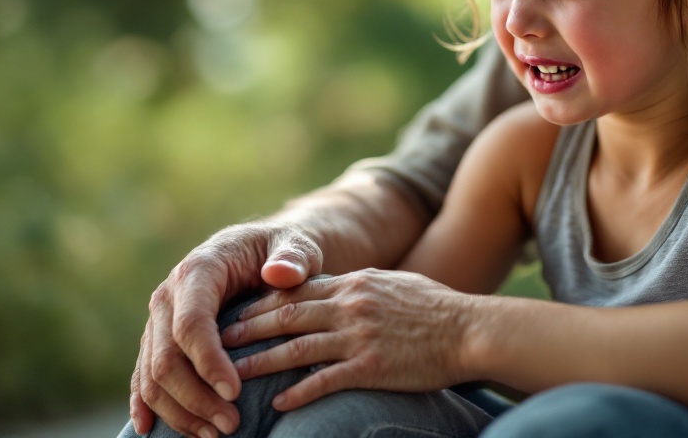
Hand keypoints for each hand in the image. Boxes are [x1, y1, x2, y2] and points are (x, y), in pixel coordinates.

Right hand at [130, 222, 323, 436]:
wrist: (257, 250)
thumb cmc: (279, 250)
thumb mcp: (295, 246)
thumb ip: (292, 257)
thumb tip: (280, 273)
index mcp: (198, 270)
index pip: (192, 323)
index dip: (208, 361)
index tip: (235, 392)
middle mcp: (169, 296)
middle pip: (167, 356)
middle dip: (196, 396)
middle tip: (231, 425)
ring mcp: (159, 319)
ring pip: (153, 374)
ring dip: (180, 410)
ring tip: (215, 433)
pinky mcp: (158, 339)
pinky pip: (144, 375)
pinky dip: (148, 404)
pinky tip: (153, 430)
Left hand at [220, 268, 475, 410]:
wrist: (468, 329)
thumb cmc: (434, 307)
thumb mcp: (392, 283)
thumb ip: (358, 287)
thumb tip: (333, 289)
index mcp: (354, 283)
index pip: (297, 289)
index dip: (262, 301)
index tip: (237, 311)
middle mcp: (351, 305)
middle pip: (287, 315)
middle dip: (250, 327)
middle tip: (219, 338)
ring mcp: (359, 336)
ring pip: (298, 348)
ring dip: (262, 361)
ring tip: (234, 372)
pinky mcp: (372, 366)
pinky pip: (326, 380)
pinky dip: (299, 392)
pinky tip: (278, 403)